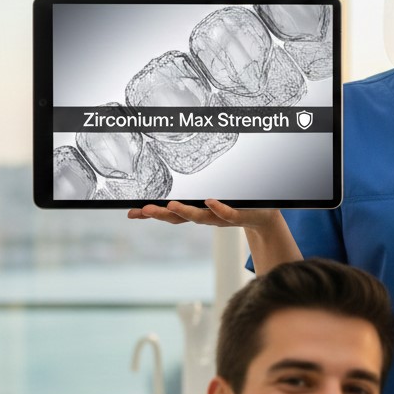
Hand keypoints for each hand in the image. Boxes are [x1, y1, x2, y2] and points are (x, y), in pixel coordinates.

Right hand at [127, 199, 280, 230]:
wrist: (263, 216)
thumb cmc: (235, 203)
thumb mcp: (211, 196)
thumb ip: (193, 191)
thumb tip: (171, 175)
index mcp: (196, 211)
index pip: (169, 214)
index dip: (149, 214)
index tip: (130, 212)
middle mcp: (205, 216)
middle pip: (179, 218)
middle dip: (161, 215)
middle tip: (144, 210)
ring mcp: (221, 217)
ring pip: (201, 217)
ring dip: (186, 212)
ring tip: (171, 206)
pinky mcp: (239, 215)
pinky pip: (228, 213)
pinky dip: (219, 208)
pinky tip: (210, 201)